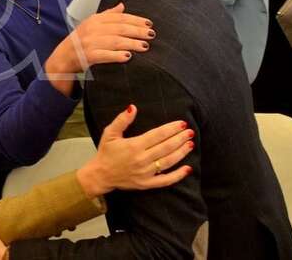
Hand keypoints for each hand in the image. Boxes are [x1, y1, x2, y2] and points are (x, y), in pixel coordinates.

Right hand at [45, 3, 154, 86]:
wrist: (62, 59)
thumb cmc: (80, 41)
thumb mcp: (91, 25)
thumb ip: (107, 15)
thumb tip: (122, 6)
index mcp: (94, 20)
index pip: (119, 17)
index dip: (135, 20)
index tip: (149, 24)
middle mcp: (91, 29)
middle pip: (119, 28)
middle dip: (137, 31)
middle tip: (151, 35)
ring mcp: (88, 42)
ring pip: (114, 41)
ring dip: (131, 43)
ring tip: (145, 46)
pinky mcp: (86, 56)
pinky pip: (104, 55)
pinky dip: (116, 56)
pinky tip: (128, 57)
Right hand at [76, 105, 193, 197]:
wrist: (100, 175)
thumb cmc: (106, 152)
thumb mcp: (109, 133)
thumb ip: (122, 120)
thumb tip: (132, 107)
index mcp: (134, 146)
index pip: (158, 135)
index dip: (171, 129)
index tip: (181, 123)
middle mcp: (142, 159)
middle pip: (166, 147)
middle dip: (179, 138)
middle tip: (190, 132)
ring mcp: (145, 173)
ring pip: (168, 161)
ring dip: (181, 152)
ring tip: (190, 144)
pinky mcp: (146, 184)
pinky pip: (166, 180)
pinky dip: (178, 175)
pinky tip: (188, 168)